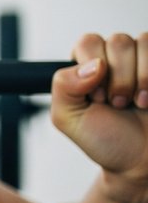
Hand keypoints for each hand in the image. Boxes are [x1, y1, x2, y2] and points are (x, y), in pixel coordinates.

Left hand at [52, 33, 147, 201]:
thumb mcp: (69, 118)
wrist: (142, 161)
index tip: (97, 99)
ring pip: (140, 43)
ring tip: (135, 103)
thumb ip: (63, 86)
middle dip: (119, 79)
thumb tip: (93, 64)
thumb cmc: (106, 140)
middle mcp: (112, 59)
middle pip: (117, 41)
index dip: (93, 71)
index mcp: (84, 67)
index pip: (88, 43)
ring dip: (139, 79)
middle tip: (117, 104)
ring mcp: (140, 61)